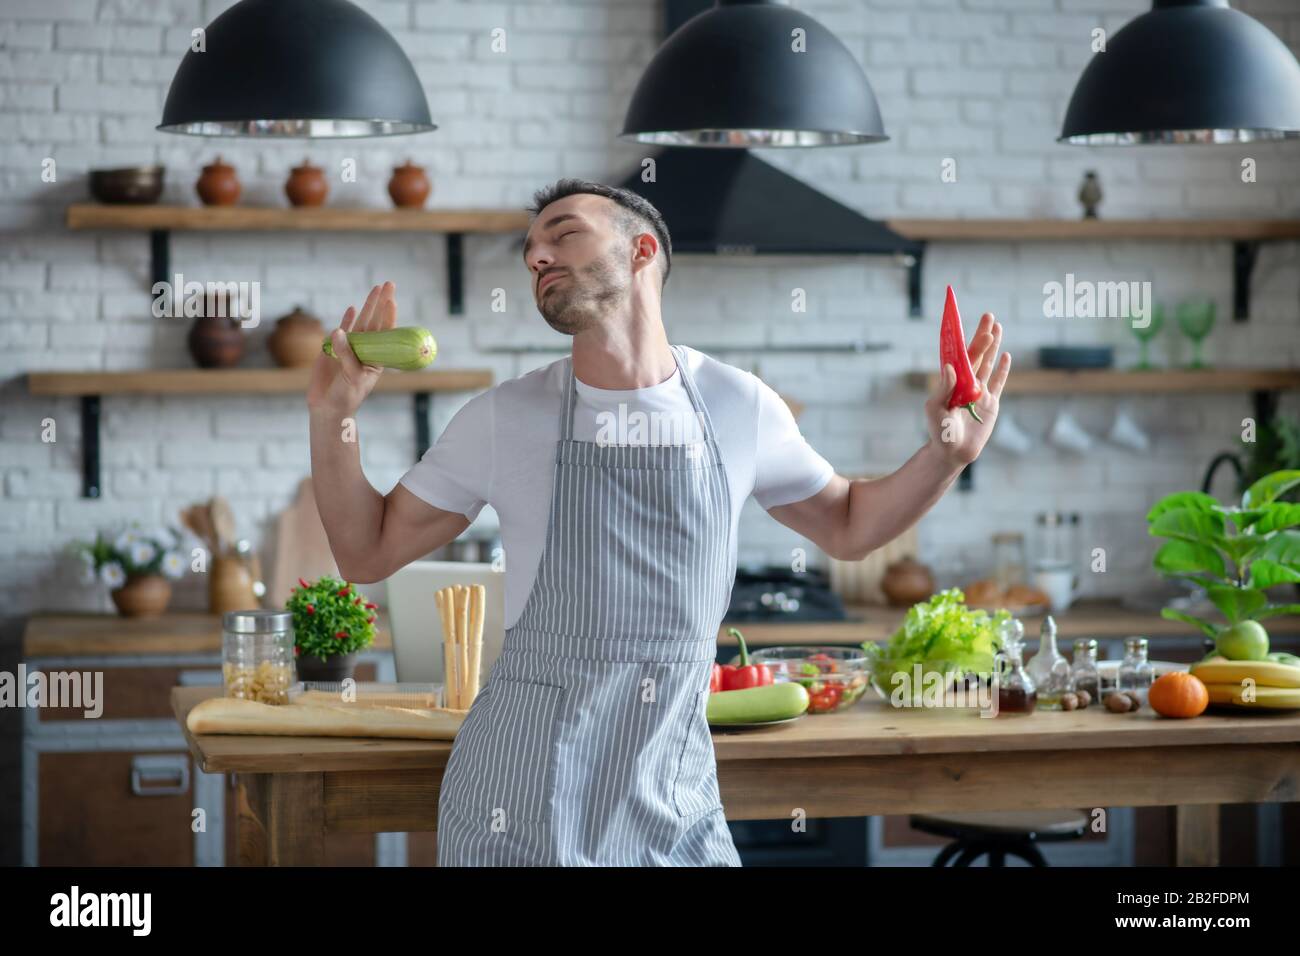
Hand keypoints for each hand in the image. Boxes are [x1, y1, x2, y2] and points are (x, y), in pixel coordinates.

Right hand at [306, 281, 397, 414]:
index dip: (388, 316)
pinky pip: (340, 332)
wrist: (328, 408)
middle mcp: (365, 350)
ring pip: (359, 323)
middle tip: (388, 284)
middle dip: (381, 303)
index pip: (384, 332)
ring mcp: (349, 349)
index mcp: (376, 357)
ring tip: (376, 289)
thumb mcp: (351, 376)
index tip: (392, 300)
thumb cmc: (346, 396)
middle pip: (374, 321)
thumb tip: (339, 331)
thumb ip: (346, 354)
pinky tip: (352, 308)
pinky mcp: (332, 350)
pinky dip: (346, 320)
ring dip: (367, 306)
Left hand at [924, 312, 1011, 466]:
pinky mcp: (991, 403)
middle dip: (983, 335)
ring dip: (993, 346)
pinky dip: (1003, 369)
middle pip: (977, 354)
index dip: (965, 339)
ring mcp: (980, 392)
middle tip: (989, 316)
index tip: (969, 321)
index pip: (960, 355)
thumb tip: (949, 367)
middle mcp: (966, 383)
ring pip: (988, 363)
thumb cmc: (939, 432)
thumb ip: (943, 389)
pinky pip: (999, 382)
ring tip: (998, 327)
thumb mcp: (935, 410)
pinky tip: (1006, 354)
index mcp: (951, 381)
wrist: (953, 453)